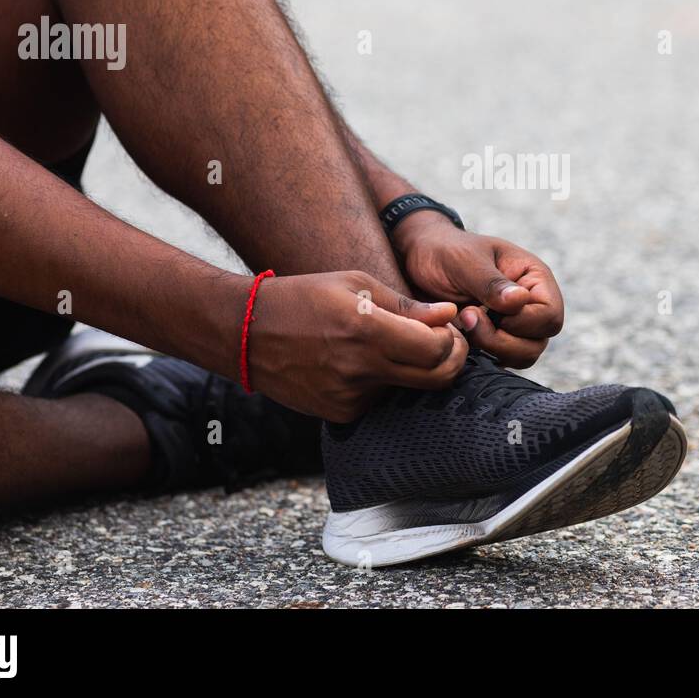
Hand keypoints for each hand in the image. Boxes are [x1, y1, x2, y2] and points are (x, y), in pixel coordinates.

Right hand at [245, 271, 466, 421]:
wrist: (246, 333)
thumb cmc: (304, 297)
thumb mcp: (355, 284)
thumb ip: (406, 305)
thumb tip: (448, 315)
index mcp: (366, 330)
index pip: (436, 349)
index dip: (452, 340)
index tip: (448, 328)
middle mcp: (360, 369)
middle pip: (435, 378)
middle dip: (451, 360)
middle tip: (445, 343)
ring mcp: (349, 396)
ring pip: (408, 389)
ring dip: (413, 370)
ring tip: (389, 344)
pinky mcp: (340, 413)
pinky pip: (380, 398)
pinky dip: (383, 381)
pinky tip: (359, 361)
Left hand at [395, 213, 564, 367]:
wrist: (418, 260)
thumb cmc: (445, 251)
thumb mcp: (465, 262)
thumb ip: (492, 283)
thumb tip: (521, 300)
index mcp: (534, 278)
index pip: (549, 315)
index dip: (522, 323)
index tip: (484, 311)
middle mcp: (531, 303)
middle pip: (539, 341)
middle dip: (502, 339)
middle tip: (469, 318)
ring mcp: (516, 324)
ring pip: (523, 356)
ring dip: (493, 349)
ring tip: (465, 324)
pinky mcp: (498, 339)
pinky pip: (504, 360)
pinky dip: (484, 355)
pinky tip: (463, 335)